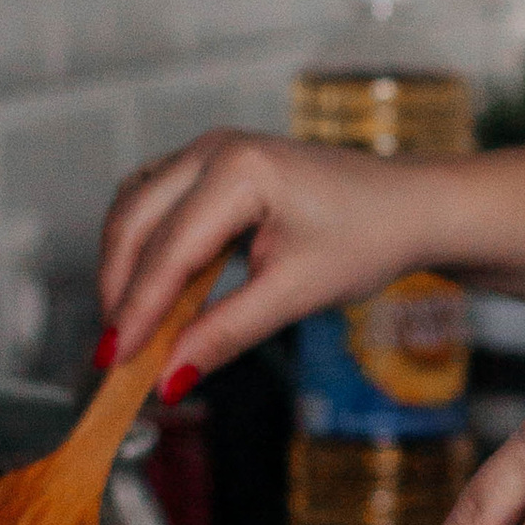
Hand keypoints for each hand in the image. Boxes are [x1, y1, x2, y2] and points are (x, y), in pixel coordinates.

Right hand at [97, 130, 447, 387]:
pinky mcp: (213, 166)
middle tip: (115, 351)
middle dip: (119, 288)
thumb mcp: (298, 293)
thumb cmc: (370, 236)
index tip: (115, 360)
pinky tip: (153, 289)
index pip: (168, 250)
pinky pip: (155, 202)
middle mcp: (215, 149)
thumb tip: (171, 376)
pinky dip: (145, 245)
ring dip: (125, 264)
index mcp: (240, 170)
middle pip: (134, 221)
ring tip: (131, 326)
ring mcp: (210, 151)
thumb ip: (227, 333)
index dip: (136, 310)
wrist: (410, 206)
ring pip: (135, 208)